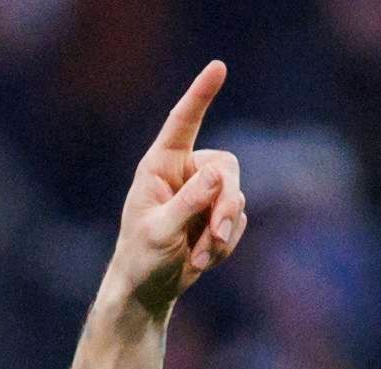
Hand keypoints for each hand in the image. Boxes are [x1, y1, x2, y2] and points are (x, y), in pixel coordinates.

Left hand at [109, 61, 245, 317]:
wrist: (148, 289)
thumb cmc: (142, 258)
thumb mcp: (161, 231)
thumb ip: (189, 202)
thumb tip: (219, 174)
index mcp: (160, 167)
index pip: (183, 123)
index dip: (201, 95)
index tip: (218, 67)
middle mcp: (184, 172)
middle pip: (227, 169)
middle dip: (225, 204)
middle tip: (214, 236)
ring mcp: (204, 193)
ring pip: (236, 198)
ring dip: (222, 232)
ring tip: (198, 257)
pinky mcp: (217, 214)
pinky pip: (238, 222)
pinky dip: (224, 245)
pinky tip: (201, 259)